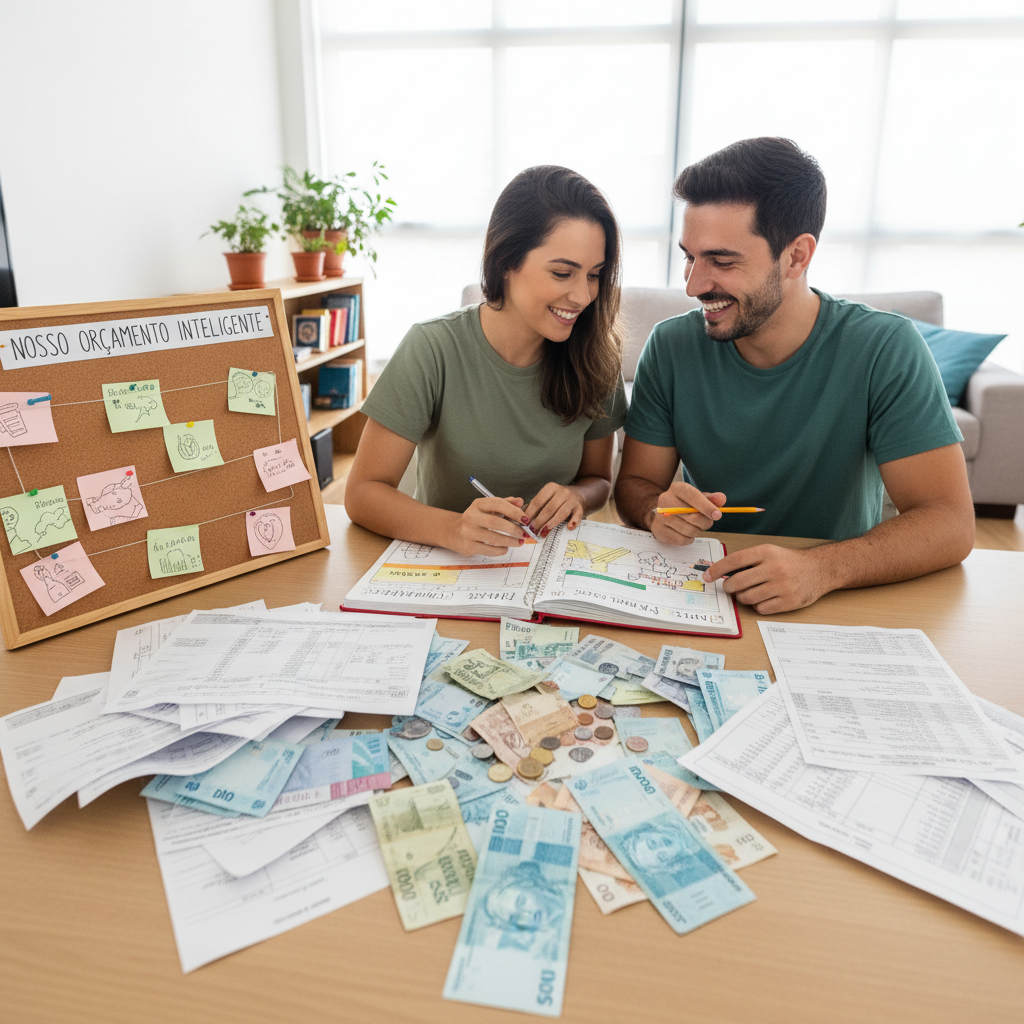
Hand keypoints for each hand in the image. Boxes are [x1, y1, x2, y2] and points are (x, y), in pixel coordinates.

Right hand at [446, 495, 528, 556]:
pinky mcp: (468, 546)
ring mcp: (468, 532)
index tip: (526, 519)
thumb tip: (521, 502)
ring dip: (510, 541)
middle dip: (514, 529)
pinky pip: (489, 550)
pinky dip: (501, 550)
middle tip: (524, 533)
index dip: (514, 511)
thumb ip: (505, 503)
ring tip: (519, 542)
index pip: (497, 504)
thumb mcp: (489, 508)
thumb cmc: (477, 519)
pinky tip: (505, 548)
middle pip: (496, 522)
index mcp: (478, 504)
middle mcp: (471, 516)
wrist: (454, 532)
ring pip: (493, 538)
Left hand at [524, 483, 584, 536]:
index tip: (524, 524)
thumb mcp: (546, 498)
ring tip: (544, 533)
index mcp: (550, 488)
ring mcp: (571, 500)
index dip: (530, 513)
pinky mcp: (579, 507)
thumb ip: (535, 506)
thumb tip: (521, 520)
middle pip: (548, 508)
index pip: (538, 501)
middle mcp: (562, 492)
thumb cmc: (556, 500)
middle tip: (532, 531)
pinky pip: (577, 515)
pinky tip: (569, 528)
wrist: (577, 495)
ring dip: (551, 524)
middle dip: (539, 521)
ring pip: (561, 513)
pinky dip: (574, 521)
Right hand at [648, 484, 726, 545]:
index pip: (693, 496)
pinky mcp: (658, 530)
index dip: (707, 506)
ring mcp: (660, 516)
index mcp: (677, 488)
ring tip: (694, 526)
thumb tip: (721, 499)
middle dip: (705, 522)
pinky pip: (681, 540)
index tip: (718, 515)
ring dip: (697, 531)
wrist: (663, 513)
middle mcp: (665, 500)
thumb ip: (712, 499)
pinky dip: (688, 539)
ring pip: (689, 530)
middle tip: (707, 522)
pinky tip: (685, 532)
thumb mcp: (699, 498)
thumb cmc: (685, 504)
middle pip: (693, 516)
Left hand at [703, 544, 832, 613]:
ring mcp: (782, 586)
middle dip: (728, 587)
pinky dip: (758, 606)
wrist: (820, 569)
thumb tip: (720, 572)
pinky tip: (765, 598)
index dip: (717, 569)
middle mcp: (774, 568)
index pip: (734, 560)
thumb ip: (747, 561)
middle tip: (729, 587)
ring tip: (751, 591)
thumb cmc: (789, 562)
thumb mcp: (769, 552)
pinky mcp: (789, 601)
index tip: (707, 576)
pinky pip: (761, 608)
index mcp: (766, 552)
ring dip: (743, 597)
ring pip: (747, 598)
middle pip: (737, 582)